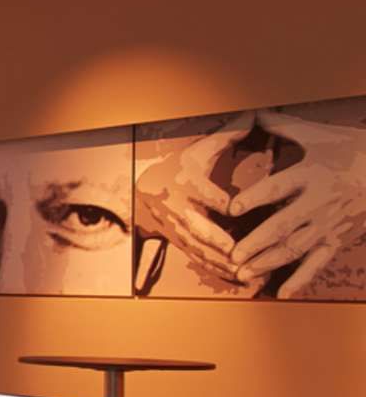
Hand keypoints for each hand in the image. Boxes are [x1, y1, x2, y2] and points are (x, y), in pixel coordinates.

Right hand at [134, 118, 253, 287]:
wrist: (144, 190)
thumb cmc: (180, 167)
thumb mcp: (198, 149)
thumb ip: (225, 136)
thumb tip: (252, 116)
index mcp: (183, 181)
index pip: (202, 192)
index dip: (219, 200)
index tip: (235, 208)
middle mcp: (176, 207)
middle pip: (198, 228)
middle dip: (220, 243)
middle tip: (242, 254)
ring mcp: (176, 227)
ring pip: (199, 249)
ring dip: (222, 263)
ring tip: (247, 273)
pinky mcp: (179, 242)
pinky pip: (199, 260)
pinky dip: (218, 271)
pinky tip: (239, 279)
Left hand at [229, 110, 365, 297]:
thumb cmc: (351, 150)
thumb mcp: (319, 136)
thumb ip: (283, 126)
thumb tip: (252, 112)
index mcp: (310, 175)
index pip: (278, 188)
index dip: (256, 197)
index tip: (234, 208)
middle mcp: (318, 202)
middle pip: (283, 225)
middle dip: (257, 242)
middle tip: (233, 255)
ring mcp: (329, 224)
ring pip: (296, 247)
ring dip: (269, 262)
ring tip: (244, 273)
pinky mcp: (338, 238)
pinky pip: (318, 262)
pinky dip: (300, 279)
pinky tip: (281, 293)